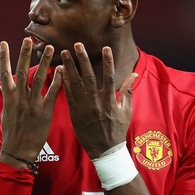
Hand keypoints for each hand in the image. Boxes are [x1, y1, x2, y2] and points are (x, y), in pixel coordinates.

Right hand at [0, 37, 62, 165]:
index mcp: (8, 96)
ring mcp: (32, 103)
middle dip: (25, 54)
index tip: (4, 43)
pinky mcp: (45, 111)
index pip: (4, 72)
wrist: (18, 150)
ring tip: (50, 48)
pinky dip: (57, 80)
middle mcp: (20, 97)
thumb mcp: (6, 112)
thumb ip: (8, 97)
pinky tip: (62, 69)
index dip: (4, 57)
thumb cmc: (11, 132)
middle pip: (22, 70)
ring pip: (39, 78)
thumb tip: (4, 86)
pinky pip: (52, 92)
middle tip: (29, 39)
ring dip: (45, 62)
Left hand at [58, 43, 137, 158]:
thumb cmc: (116, 130)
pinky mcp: (74, 113)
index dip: (108, 62)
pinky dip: (63, 82)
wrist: (104, 150)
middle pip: (89, 77)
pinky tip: (59, 71)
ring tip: (64, 53)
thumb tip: (134, 73)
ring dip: (69, 67)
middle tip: (77, 44)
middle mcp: (96, 103)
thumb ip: (128, 91)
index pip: (110, 77)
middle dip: (83, 60)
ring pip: (75, 84)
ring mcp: (84, 108)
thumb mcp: (126, 110)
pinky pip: (68, 95)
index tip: (106, 48)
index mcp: (110, 101)